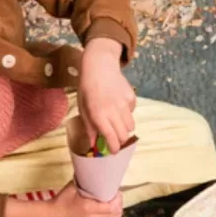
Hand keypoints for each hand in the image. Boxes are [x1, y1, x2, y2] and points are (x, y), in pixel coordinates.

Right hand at [47, 182, 122, 216]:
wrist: (51, 216)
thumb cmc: (61, 200)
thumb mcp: (73, 188)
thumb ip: (86, 182)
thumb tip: (96, 172)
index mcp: (89, 209)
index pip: (112, 207)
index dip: (117, 198)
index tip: (115, 190)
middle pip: (116, 213)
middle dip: (118, 203)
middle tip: (114, 194)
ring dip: (115, 209)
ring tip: (111, 200)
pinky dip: (110, 214)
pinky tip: (106, 207)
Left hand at [79, 37, 135, 153]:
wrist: (99, 66)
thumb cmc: (87, 88)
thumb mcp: (83, 108)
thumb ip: (90, 127)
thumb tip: (93, 144)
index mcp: (99, 115)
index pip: (111, 138)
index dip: (114, 148)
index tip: (113, 151)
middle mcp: (113, 111)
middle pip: (124, 135)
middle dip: (120, 140)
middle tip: (115, 137)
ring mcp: (124, 104)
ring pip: (131, 126)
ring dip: (124, 127)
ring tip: (116, 120)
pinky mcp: (132, 97)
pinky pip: (132, 112)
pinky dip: (127, 113)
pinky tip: (118, 103)